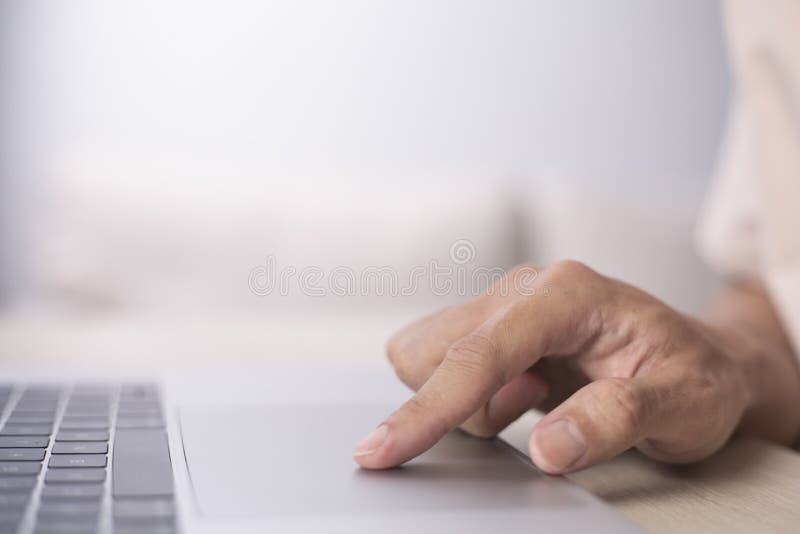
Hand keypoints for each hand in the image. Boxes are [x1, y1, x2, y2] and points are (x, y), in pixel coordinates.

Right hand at [352, 261, 799, 472]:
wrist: (700, 359)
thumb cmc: (694, 377)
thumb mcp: (682, 405)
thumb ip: (616, 419)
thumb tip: (546, 448)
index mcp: (567, 295)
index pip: (478, 355)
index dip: (428, 408)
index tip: (382, 451)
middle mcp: (525, 289)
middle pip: (433, 350)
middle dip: (457, 403)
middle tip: (530, 408)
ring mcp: (504, 303)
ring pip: (425, 353)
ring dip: (461, 398)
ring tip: (530, 399)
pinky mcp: (493, 324)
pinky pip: (440, 360)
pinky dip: (464, 393)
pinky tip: (520, 393)